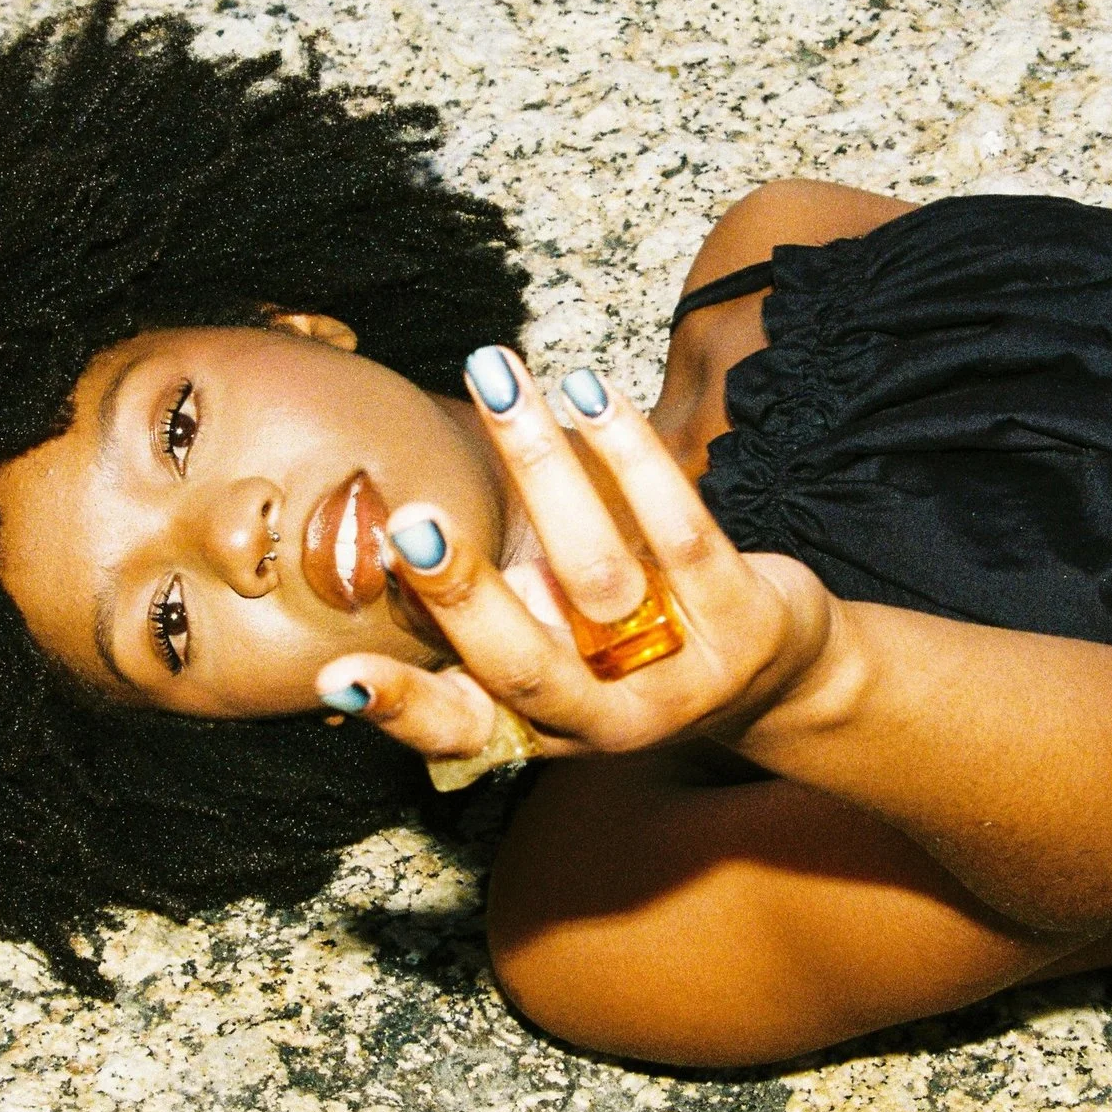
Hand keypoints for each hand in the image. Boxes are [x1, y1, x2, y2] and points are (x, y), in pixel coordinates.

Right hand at [314, 347, 839, 766]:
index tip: (336, 677)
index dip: (398, 707)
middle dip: (463, 592)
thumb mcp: (554, 645)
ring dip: (543, 470)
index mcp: (538, 723)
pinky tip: (589, 391)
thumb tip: (384, 542)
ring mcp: (679, 675)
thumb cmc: (627, 643)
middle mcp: (602, 716)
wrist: (775, 677)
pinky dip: (629, 453)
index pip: (457, 729)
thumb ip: (483, 613)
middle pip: (525, 665)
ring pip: (599, 576)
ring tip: (499, 382)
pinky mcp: (744, 620)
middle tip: (412, 520)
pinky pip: (680, 529)